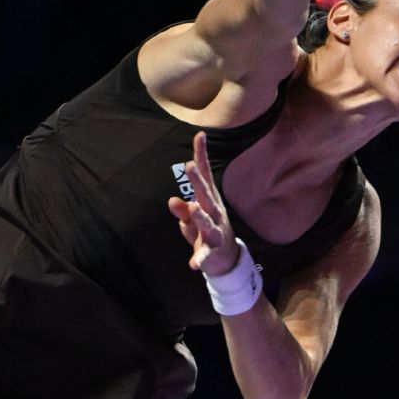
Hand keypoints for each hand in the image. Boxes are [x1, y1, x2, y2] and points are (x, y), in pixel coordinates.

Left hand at [167, 132, 239, 275]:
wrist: (226, 258)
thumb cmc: (205, 230)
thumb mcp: (192, 218)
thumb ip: (182, 209)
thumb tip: (172, 200)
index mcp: (208, 200)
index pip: (205, 175)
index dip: (201, 156)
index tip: (200, 135)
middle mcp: (214, 212)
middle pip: (205, 195)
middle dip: (198, 181)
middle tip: (189, 166)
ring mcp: (214, 231)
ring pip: (207, 222)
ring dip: (199, 215)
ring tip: (192, 208)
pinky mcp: (212, 250)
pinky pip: (205, 254)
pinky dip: (199, 258)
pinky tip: (193, 264)